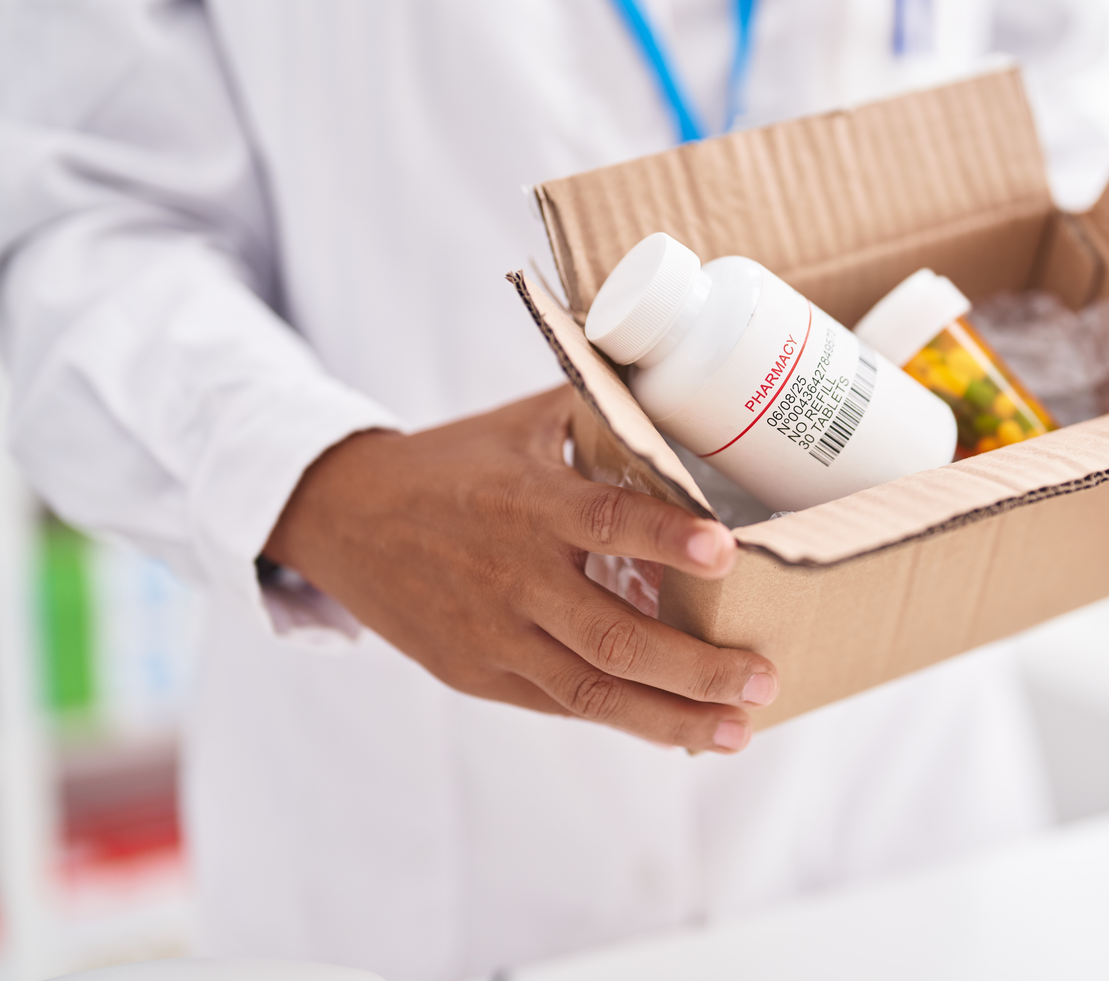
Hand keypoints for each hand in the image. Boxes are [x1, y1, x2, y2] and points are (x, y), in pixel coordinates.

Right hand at [263, 385, 778, 752]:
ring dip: (672, 717)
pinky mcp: (478, 675)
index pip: (606, 522)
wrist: (344, 519)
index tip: (727, 551)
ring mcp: (494, 637)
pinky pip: (562, 705)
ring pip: (592, 692)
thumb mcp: (522, 424)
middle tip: (764, 677)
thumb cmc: (453, 463)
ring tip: (739, 729)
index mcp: (527, 504)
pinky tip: (678, 727)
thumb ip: (598, 409)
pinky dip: (623, 718)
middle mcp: (513, 577)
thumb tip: (682, 380)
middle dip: (697, 667)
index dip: (666, 539)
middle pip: (614, 638)